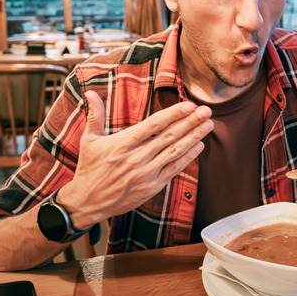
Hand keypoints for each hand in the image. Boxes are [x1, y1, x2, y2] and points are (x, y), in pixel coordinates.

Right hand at [59, 91, 213, 228]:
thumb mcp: (89, 140)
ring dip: (194, 137)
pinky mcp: (152, 187)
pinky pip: (174, 169)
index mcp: (122, 143)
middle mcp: (136, 157)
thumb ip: (95, 115)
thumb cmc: (90, 168)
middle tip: (207, 111)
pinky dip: (188, 157)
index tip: (189, 105)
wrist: (88, 202)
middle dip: (190, 122)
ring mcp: (145, 173)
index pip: (153, 125)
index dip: (173, 114)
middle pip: (169, 136)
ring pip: (174, 152)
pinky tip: (199, 145)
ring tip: (208, 124)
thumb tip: (91, 93)